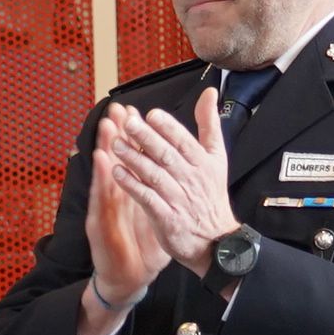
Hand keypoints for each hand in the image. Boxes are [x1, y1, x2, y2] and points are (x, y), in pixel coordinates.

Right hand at [82, 126, 166, 322]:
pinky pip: (102, 200)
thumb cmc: (142, 247)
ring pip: (105, 175)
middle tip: (116, 110)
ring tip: (106, 126)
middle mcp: (117, 198)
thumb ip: (166, 192)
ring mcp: (107, 210)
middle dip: (116, 134)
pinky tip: (102, 163)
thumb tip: (181, 172)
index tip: (133, 111)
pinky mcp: (101, 226)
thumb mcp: (159, 215)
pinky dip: (102, 180)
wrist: (130, 278)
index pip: (132, 159)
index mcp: (133, 193)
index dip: (131, 136)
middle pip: (115, 162)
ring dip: (105, 149)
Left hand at [110, 88, 235, 273]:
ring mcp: (178, 199)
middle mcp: (191, 178)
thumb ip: (209, 124)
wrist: (215, 240)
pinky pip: (147, 199)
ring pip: (154, 175)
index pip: (184, 140)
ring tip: (116, 145)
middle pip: (166, 154)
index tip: (151, 114)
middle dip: (146, 138)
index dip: (168, 127)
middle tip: (127, 124)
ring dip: (134, 159)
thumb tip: (209, 93)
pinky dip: (132, 186)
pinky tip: (117, 174)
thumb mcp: (217, 157)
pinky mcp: (167, 218)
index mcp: (203, 162)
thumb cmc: (211, 195)